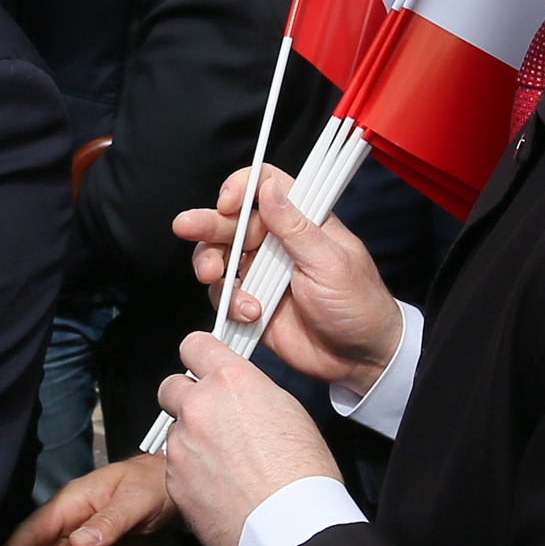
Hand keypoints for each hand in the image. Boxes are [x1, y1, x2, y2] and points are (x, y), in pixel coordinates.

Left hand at [157, 333, 339, 545]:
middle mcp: (199, 407)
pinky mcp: (173, 480)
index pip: (195, 345)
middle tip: (209, 419)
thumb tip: (237, 396)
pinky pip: (174, 469)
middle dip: (186, 400)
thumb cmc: (302, 473)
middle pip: (171, 386)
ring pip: (174, 431)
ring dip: (191, 441)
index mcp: (231, 382)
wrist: (290, 524)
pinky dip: (191, 475)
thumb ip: (250, 393)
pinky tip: (219, 488)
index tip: (202, 365)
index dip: (199, 356)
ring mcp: (181, 444)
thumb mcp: (287, 410)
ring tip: (225, 465)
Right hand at [175, 165, 402, 395]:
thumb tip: (269, 188)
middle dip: (206, 222)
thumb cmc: (359, 304)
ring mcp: (262, 273)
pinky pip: (225, 295)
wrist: (360, 359)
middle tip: (185, 226)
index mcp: (302, 222)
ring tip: (213, 276)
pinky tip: (251, 313)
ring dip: (210, 263)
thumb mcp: (331, 262)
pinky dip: (229, 302)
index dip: (242, 186)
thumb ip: (296, 227)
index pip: (266, 186)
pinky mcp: (252, 304)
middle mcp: (277, 243)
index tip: (227, 201)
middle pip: (232, 221)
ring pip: (219, 256)